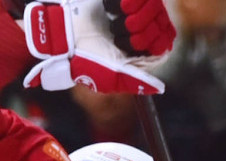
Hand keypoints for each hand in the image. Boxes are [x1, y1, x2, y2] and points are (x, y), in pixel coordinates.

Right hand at [19, 0, 168, 93]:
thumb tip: (159, 87)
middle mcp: (138, 30)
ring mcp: (130, 12)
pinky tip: (116, 5)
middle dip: (146, 24)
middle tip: (125, 26)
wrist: (61, 35)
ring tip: (121, 13)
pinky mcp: (119, 0)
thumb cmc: (84, 60)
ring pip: (154, 4)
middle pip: (161, 20)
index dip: (155, 38)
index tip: (135, 40)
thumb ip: (136, 82)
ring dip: (141, 8)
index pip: (164, 40)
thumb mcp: (111, 77)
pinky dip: (133, 0)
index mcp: (140, 50)